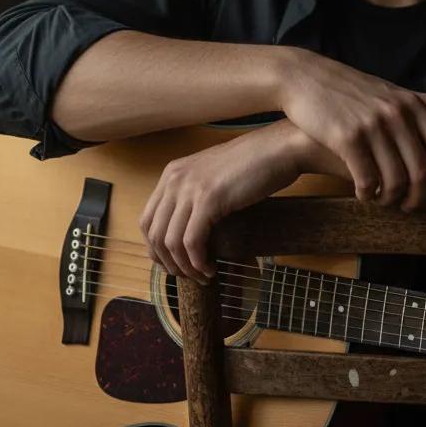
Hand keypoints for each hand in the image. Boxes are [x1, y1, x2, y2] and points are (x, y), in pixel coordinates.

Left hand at [138, 119, 305, 281]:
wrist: (277, 149)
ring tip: (201, 276)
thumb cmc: (253, 164)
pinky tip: (210, 269)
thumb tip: (189, 230)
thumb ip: (195, 194)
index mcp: (172, 174)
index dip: (155, 249)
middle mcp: (175, 179)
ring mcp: (190, 188)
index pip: (147, 220)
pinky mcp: (209, 199)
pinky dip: (198, 262)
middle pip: (154, 234)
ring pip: (171, 241)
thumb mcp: (212, 176)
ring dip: (184, 267)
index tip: (173, 265)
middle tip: (187, 277)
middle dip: (167, 263)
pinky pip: (192, 241)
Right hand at [277, 47, 425, 210]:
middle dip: (420, 197)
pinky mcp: (347, 138)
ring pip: (395, 180)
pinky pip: (367, 179)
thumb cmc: (353, 88)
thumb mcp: (395, 90)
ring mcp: (372, 126)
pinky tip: (364, 195)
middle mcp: (396, 114)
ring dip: (392, 199)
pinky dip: (368, 195)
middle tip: (411, 206)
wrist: (305, 78)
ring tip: (385, 201)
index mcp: (412, 105)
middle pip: (422, 171)